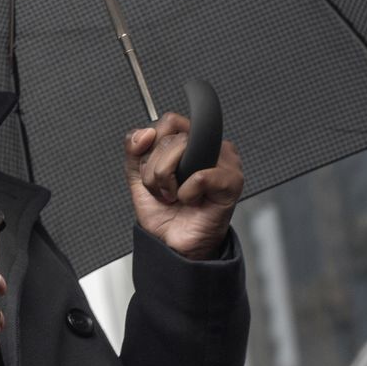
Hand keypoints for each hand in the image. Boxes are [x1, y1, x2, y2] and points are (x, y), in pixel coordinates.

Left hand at [125, 112, 242, 259]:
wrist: (173, 243)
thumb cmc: (164, 212)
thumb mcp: (138, 177)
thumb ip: (134, 150)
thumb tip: (143, 133)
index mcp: (190, 141)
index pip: (169, 121)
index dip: (151, 145)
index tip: (149, 170)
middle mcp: (209, 146)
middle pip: (172, 138)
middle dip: (155, 170)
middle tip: (163, 191)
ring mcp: (224, 161)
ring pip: (184, 149)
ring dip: (167, 181)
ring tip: (175, 196)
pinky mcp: (232, 181)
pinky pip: (200, 176)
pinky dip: (187, 193)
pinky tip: (192, 201)